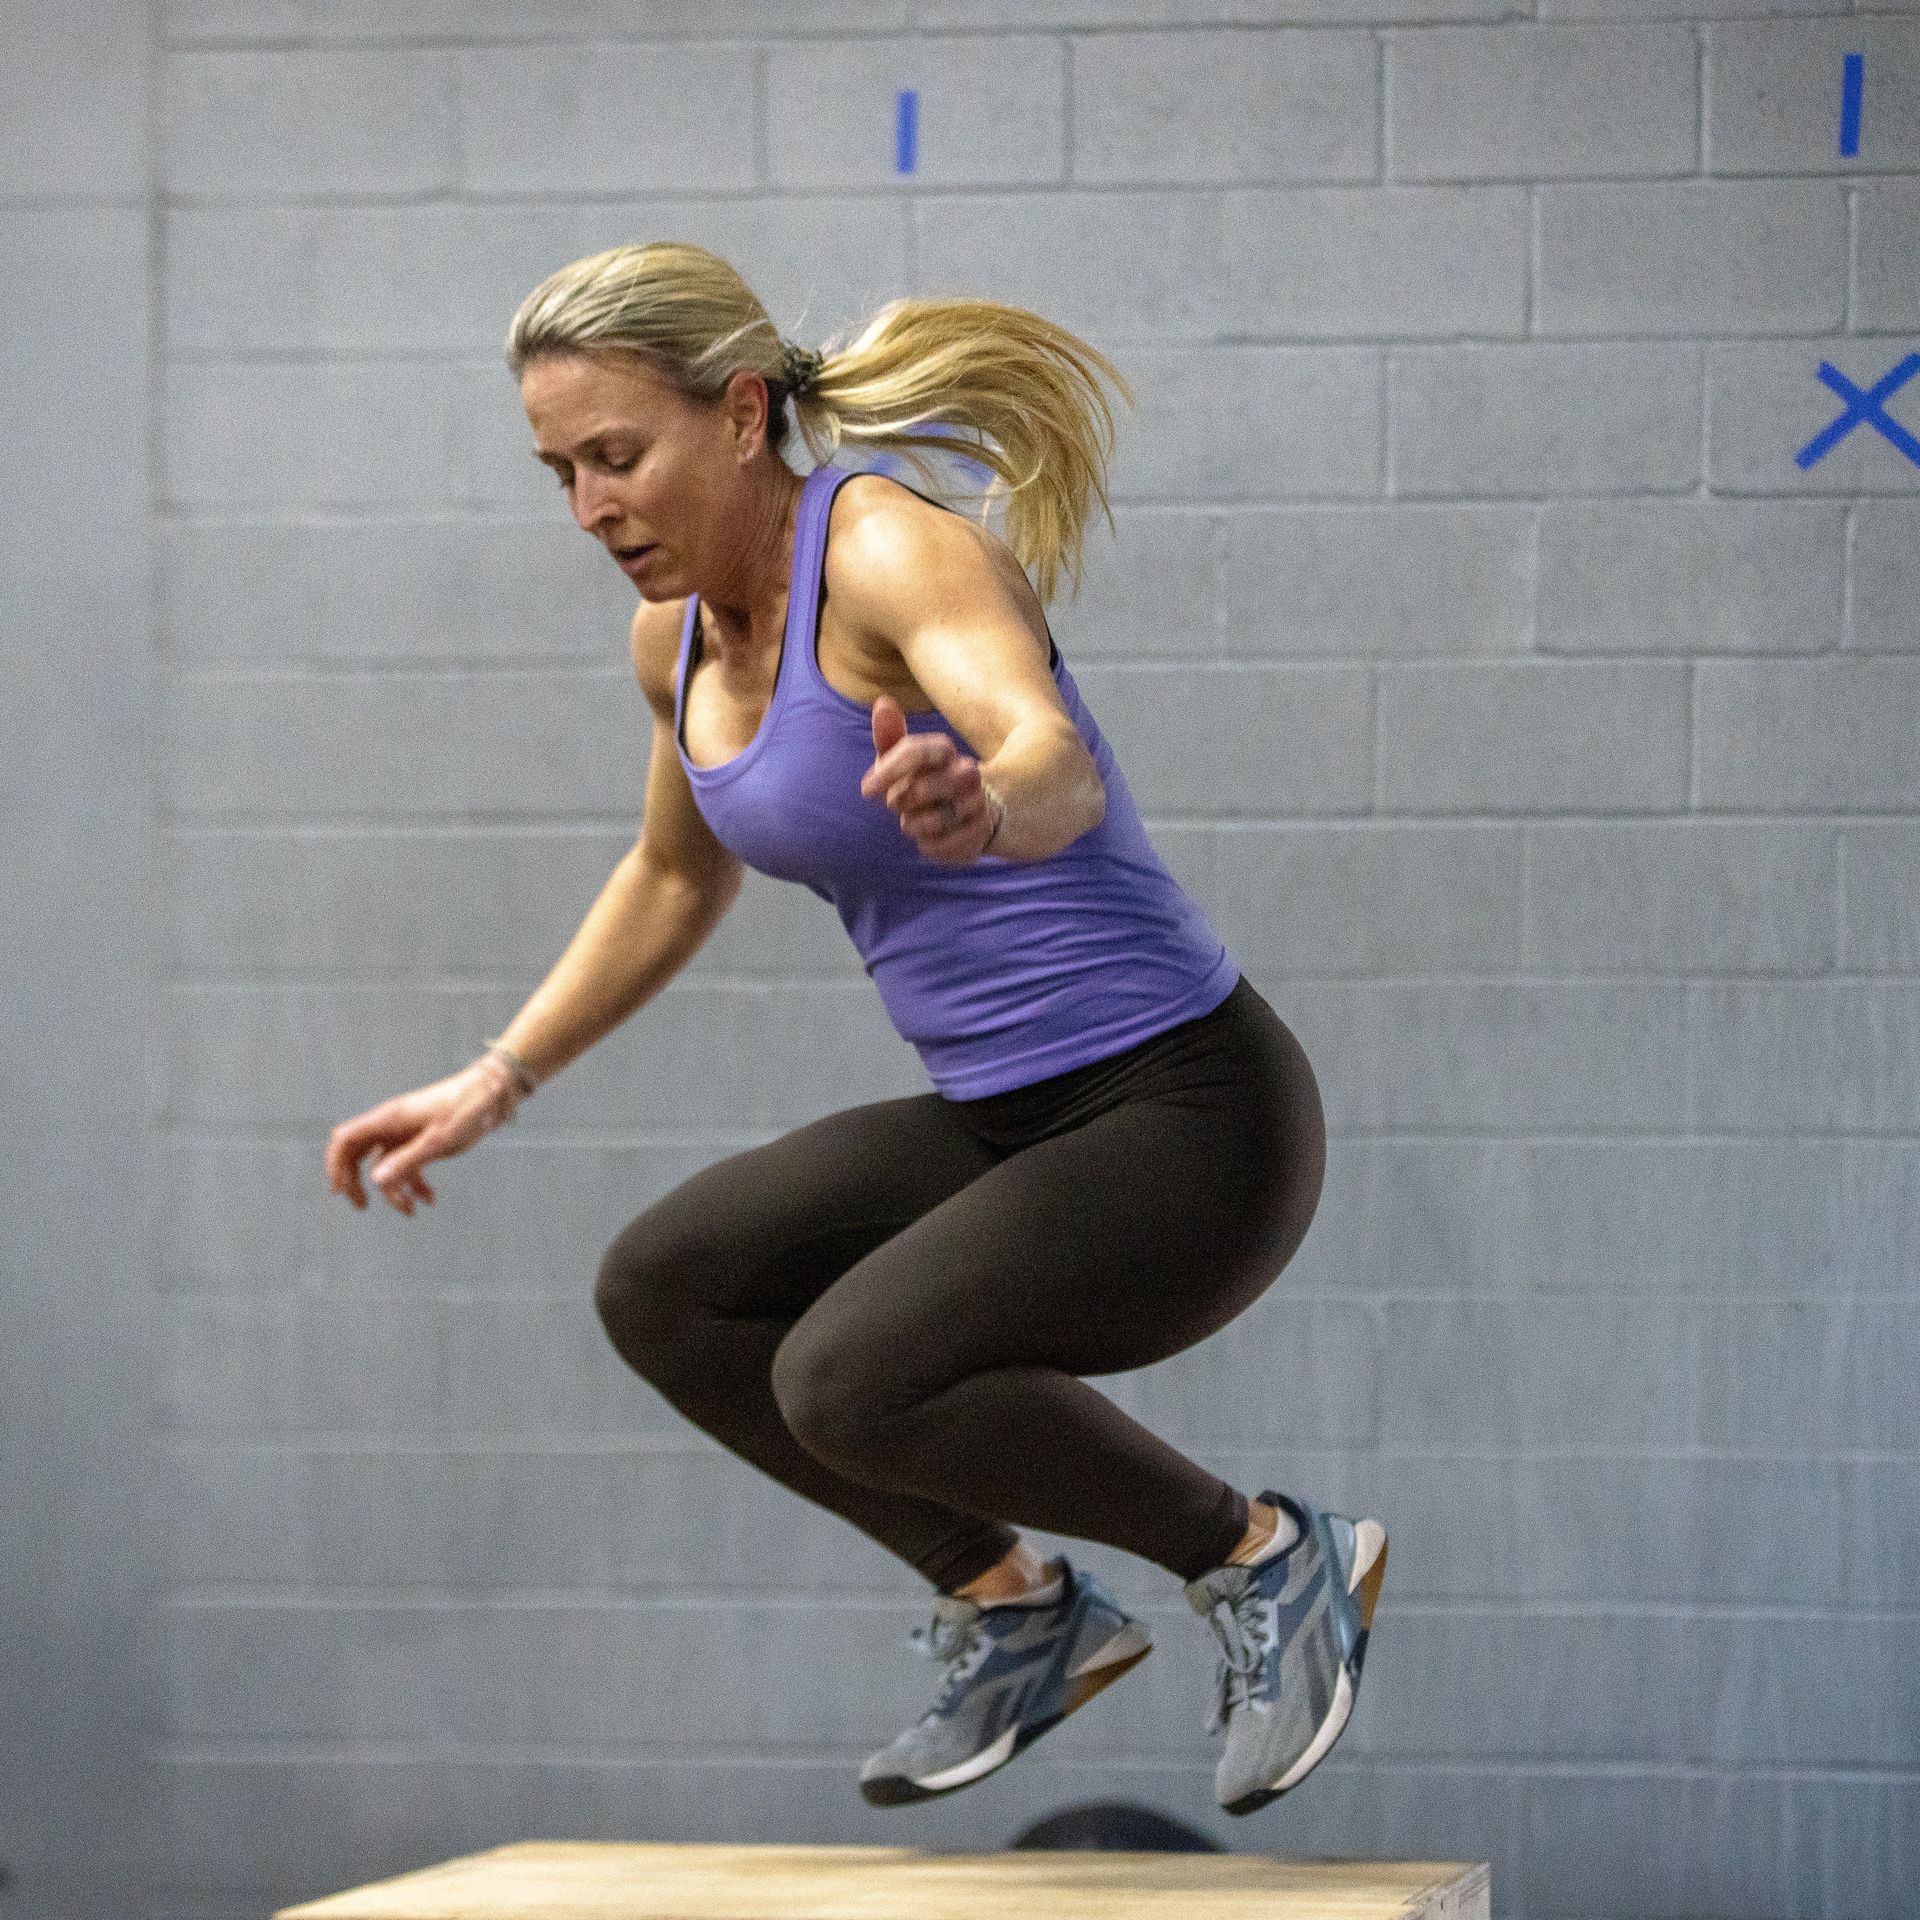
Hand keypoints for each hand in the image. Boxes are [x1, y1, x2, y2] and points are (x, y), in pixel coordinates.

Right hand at [324, 1057, 519, 1216]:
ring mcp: (406, 1132)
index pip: (345, 1139)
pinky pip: (408, 1164)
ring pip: (387, 1164)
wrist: (493, 1093)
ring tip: (411, 1211)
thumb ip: (407, 1161)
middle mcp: (392, 1125)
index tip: (340, 1192)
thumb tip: (376, 1181)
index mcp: (388, 1119)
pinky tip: (430, 1198)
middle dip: (357, 1181)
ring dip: (394, 1189)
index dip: (336, 1165)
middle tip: (363, 1206)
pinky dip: (415, 1183)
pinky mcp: (422, 1139)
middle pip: (358, 1154)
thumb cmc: (467, 1110)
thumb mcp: (439, 1140)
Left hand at [860, 695, 1003, 864]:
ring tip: (918, 819)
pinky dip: (927, 845)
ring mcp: (976, 804)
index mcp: (945, 750)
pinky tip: (933, 836)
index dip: (889, 770)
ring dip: (912, 826)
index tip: (866, 791)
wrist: (971, 811)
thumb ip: (890, 734)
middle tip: (899, 803)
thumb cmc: (926, 780)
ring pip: (929, 822)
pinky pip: (937, 846)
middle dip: (898, 802)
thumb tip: (883, 702)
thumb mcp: (903, 759)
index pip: (917, 751)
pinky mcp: (979, 834)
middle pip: (919, 790)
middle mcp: (967, 773)